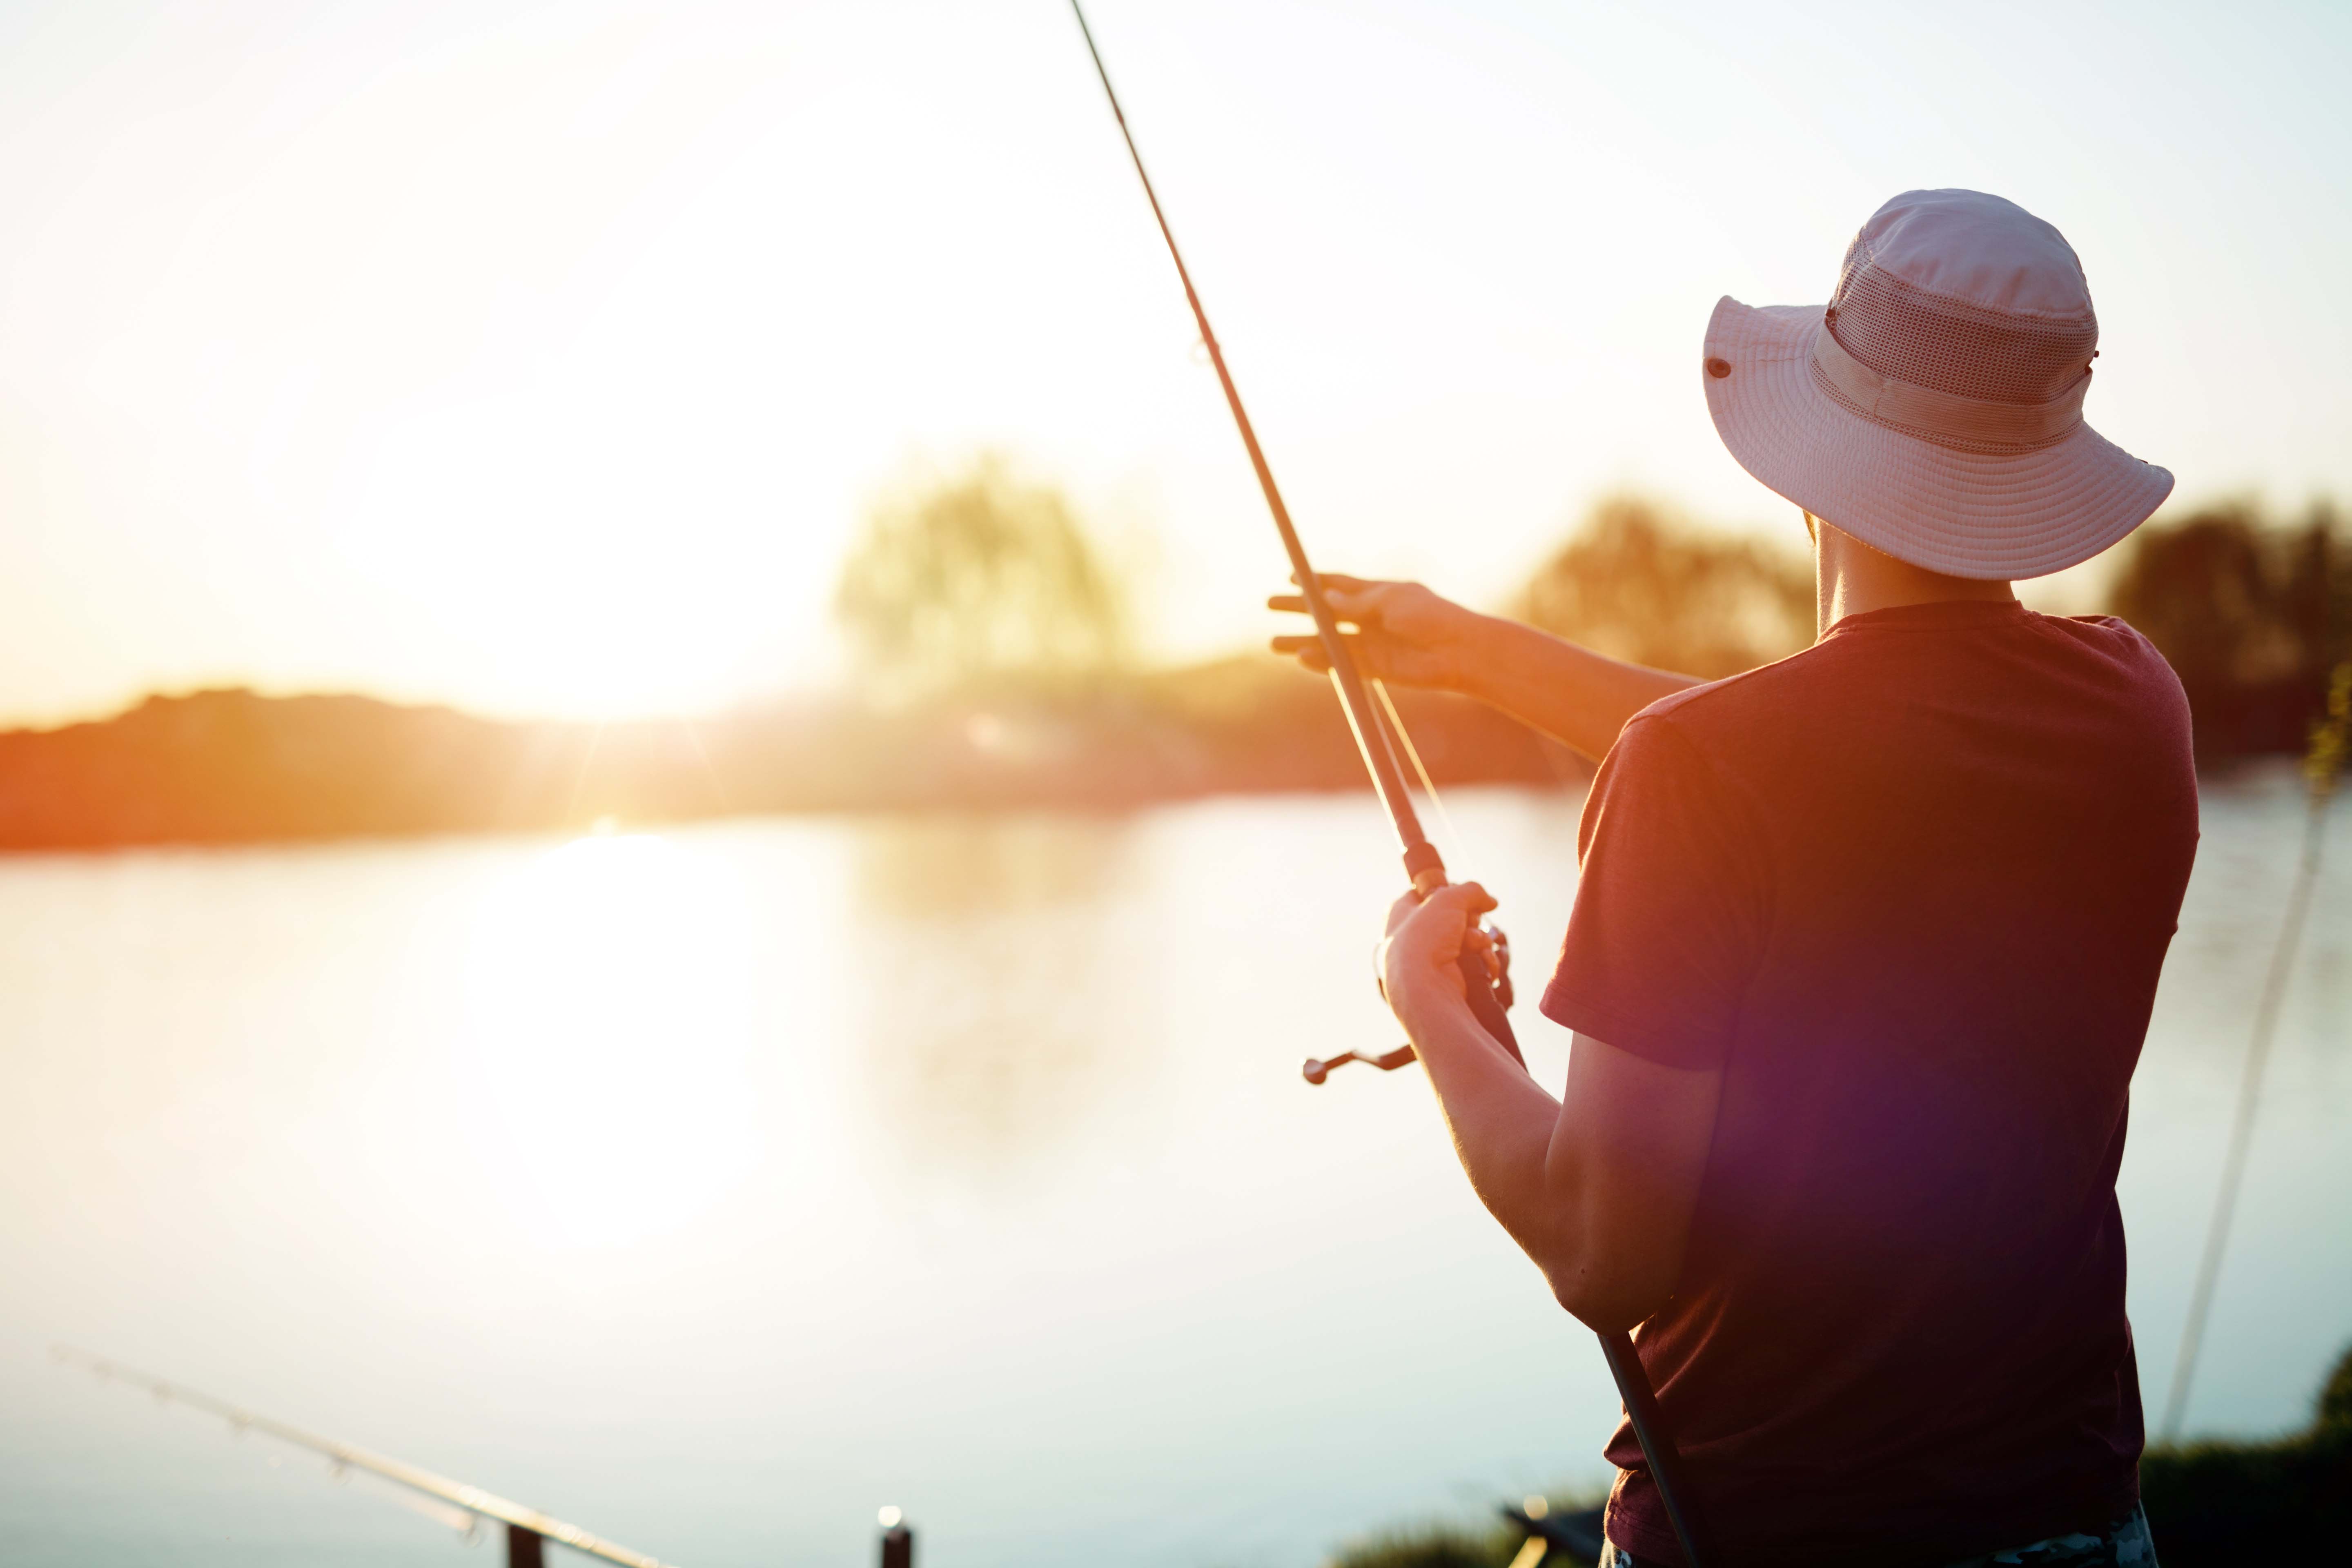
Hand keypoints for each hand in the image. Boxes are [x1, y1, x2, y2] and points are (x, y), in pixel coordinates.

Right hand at [1268, 575, 1489, 693]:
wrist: (1459, 651)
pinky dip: (1322, 663)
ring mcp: (1373, 643)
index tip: (1290, 577)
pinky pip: (1342, 665)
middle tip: (1270, 605)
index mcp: (1379, 594)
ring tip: (1273, 644)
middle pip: (1327, 612)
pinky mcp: (1376, 668)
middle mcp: (1372, 618)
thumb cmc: (1431, 617)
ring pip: (1329, 642)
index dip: (1315, 581)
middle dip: (1299, 610)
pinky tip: (1301, 659)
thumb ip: (1355, 602)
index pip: (1340, 585)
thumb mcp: (1390, 601)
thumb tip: (1324, 597)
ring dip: (1302, 641)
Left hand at [1378, 882, 1499, 1031]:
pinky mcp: (1449, 978)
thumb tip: (1491, 902)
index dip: (1447, 891)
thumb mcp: (1447, 899)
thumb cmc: (1426, 938)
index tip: (1462, 894)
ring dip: (1480, 940)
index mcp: (1401, 913)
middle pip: (1454, 916)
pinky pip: (1474, 962)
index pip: (1425, 893)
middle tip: (1470, 921)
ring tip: (1475, 945)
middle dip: (1470, 919)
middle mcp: (1413, 936)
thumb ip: (1472, 891)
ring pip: (1468, 939)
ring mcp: (1431, 959)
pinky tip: (1485, 962)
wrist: (1424, 988)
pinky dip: (1483, 960)